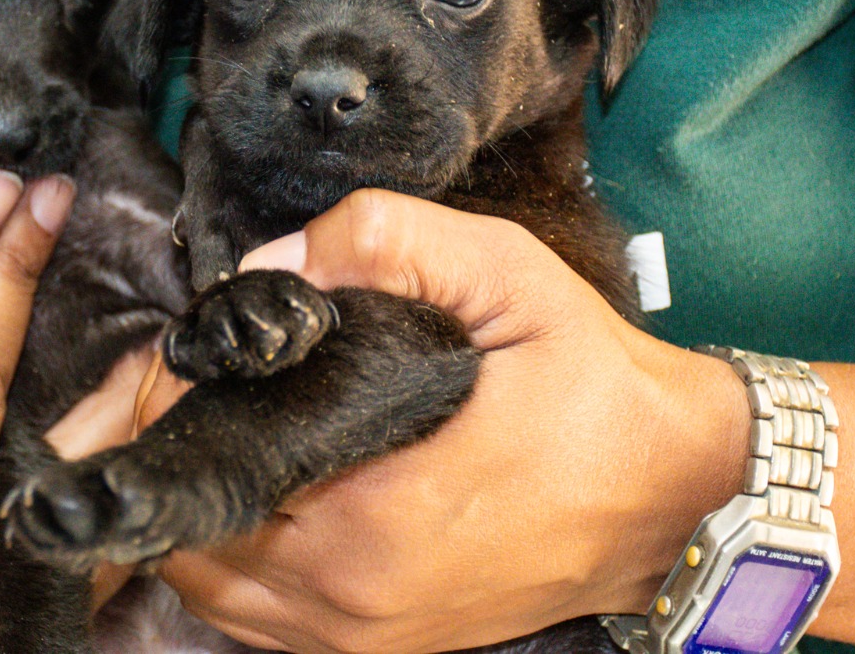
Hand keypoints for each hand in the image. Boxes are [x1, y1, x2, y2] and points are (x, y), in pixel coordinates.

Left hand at [136, 189, 749, 653]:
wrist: (680, 490)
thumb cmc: (596, 388)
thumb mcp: (508, 276)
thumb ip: (386, 241)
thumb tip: (274, 263)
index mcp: (370, 524)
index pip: (203, 477)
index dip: (174, 403)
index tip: (189, 349)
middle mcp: (354, 603)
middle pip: (190, 542)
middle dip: (176, 450)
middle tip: (194, 377)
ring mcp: (368, 638)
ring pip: (215, 591)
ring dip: (199, 511)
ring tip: (219, 424)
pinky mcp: (387, 645)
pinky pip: (261, 620)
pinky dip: (236, 562)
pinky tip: (259, 488)